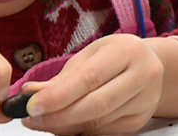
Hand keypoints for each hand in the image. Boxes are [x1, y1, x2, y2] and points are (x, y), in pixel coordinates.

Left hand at [17, 34, 169, 134]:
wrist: (148, 65)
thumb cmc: (113, 57)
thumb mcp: (88, 56)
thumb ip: (61, 77)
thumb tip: (29, 94)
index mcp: (128, 50)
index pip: (89, 78)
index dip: (58, 96)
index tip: (31, 106)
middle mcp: (144, 74)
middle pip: (96, 105)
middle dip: (58, 116)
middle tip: (31, 119)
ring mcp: (146, 99)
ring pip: (100, 122)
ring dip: (65, 126)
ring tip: (44, 121)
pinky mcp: (142, 118)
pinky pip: (105, 131)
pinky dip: (81, 130)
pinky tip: (68, 123)